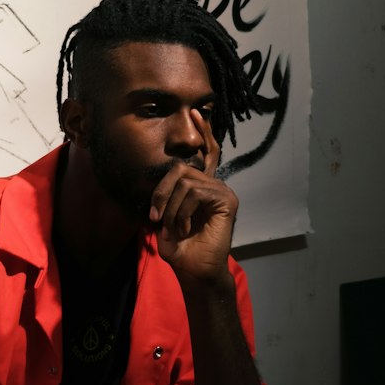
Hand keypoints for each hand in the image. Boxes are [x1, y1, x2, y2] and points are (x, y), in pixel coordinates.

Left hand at [149, 110, 237, 283]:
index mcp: (203, 187)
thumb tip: (163, 179)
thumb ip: (166, 196)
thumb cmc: (181, 249)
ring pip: (185, 182)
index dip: (203, 133)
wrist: (194, 272)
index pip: (207, 154)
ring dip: (171, 209)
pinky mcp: (227, 200)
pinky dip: (181, 212)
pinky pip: (194, 193)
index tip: (196, 112)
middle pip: (181, 168)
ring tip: (174, 229)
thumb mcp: (166, 218)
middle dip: (161, 193)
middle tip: (158, 219)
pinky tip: (185, 228)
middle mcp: (215, 185)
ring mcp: (223, 192)